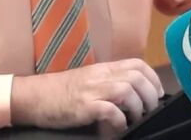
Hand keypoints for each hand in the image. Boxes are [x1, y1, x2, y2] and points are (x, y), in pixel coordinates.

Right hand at [11, 58, 163, 134]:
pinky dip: (119, 120)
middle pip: (136, 77)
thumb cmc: (61, 92)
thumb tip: (133, 94)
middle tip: (149, 110)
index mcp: (103, 68)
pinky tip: (118, 127)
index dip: (153, 78)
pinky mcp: (83, 106)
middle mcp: (100, 76)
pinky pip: (110, 110)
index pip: (137, 64)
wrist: (33, 96)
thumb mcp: (88, 80)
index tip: (158, 93)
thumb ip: (108, 82)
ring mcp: (91, 90)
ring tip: (135, 119)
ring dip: (137, 107)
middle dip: (150, 95)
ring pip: (127, 90)